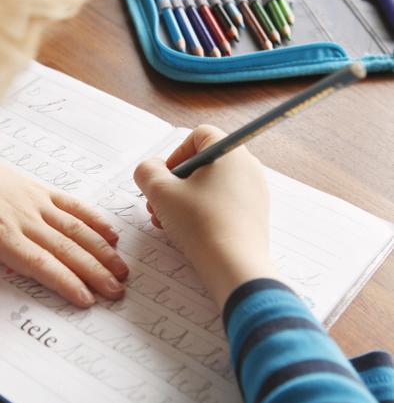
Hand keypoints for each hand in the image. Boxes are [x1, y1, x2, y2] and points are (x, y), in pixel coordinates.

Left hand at [0, 154, 128, 311]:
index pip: (39, 263)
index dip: (65, 281)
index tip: (87, 298)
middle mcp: (22, 218)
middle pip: (65, 248)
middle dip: (93, 271)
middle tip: (117, 291)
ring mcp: (34, 201)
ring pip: (74, 227)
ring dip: (100, 249)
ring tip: (122, 269)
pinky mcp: (38, 188)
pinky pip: (71, 204)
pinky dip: (93, 218)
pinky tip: (111, 233)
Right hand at [133, 125, 277, 307]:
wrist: (234, 267)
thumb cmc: (199, 224)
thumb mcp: (161, 193)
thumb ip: (147, 172)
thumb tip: (150, 169)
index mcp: (230, 152)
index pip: (199, 135)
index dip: (176, 154)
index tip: (164, 178)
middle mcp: (248, 167)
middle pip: (203, 163)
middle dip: (175, 183)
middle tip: (158, 204)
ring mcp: (255, 192)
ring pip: (211, 186)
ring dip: (184, 200)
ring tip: (167, 222)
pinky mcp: (255, 215)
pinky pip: (223, 203)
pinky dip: (202, 212)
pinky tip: (187, 233)